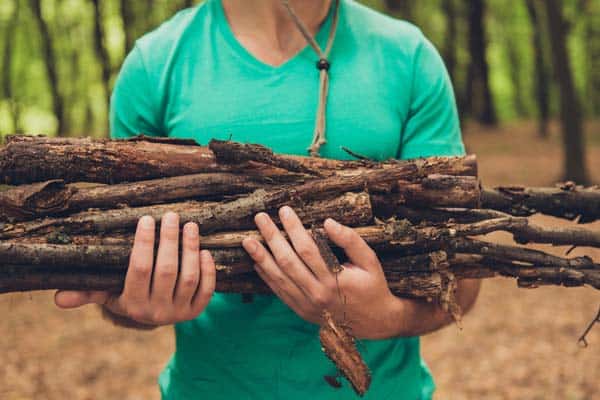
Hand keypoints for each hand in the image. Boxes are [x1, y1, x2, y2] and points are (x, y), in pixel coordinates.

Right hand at [54, 212, 215, 326]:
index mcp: (131, 304)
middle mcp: (156, 311)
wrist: (151, 316)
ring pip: (189, 277)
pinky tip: (204, 250)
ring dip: (190, 249)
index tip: (146, 218)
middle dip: (169, 240)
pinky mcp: (197, 311)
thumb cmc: (125, 294)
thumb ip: (86, 292)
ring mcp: (179, 311)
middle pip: (166, 270)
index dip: (143, 243)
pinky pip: (207, 290)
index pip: (138, 269)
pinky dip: (208, 270)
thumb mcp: (107, 294)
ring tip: (190, 225)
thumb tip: (57, 298)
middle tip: (171, 215)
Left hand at [242, 206, 406, 338]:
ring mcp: (306, 305)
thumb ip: (350, 240)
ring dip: (261, 258)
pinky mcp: (301, 311)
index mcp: (334, 281)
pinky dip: (266, 277)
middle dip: (272, 238)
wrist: (374, 322)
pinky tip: (257, 262)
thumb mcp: (370, 261)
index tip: (284, 211)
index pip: (307, 249)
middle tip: (260, 218)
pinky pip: (279, 292)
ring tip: (248, 240)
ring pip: (278, 278)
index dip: (293, 228)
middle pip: (287, 262)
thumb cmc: (373, 286)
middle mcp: (317, 294)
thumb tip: (328, 222)